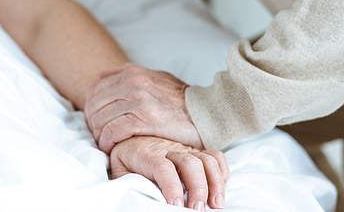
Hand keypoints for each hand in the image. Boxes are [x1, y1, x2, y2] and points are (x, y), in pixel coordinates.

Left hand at [85, 63, 203, 153]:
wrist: (207, 111)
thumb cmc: (180, 99)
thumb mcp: (156, 76)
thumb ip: (129, 72)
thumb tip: (102, 74)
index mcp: (133, 73)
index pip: (95, 90)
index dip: (89, 108)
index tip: (94, 121)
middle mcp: (133, 83)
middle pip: (94, 105)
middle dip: (91, 122)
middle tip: (96, 135)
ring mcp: (137, 100)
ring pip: (101, 118)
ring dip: (98, 134)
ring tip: (103, 143)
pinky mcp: (143, 118)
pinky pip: (112, 130)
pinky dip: (107, 141)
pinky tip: (110, 147)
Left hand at [111, 136, 227, 209]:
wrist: (131, 138)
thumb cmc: (127, 160)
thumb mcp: (121, 172)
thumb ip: (133, 183)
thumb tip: (145, 199)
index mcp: (147, 154)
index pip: (163, 168)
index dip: (172, 187)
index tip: (177, 206)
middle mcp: (168, 149)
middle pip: (190, 163)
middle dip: (198, 188)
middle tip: (197, 210)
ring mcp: (184, 149)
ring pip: (206, 159)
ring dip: (215, 183)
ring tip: (216, 205)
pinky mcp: (194, 151)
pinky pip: (214, 156)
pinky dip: (222, 172)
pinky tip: (219, 190)